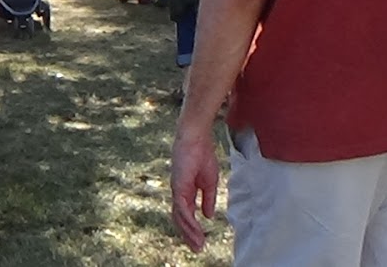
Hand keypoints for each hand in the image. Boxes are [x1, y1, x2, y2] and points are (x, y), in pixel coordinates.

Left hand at [170, 127, 220, 252]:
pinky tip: (195, 229)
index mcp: (185, 191)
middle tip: (198, 249)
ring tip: (198, 244)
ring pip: (179, 216)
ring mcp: (176, 189)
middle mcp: (178, 192)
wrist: (196, 138)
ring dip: (189, 232)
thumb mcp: (209, 181)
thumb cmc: (202, 155)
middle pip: (179, 219)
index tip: (200, 242)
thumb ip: (207, 199)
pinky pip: (182, 207)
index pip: (185, 214)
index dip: (192, 229)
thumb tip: (207, 216)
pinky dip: (188, 220)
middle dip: (188, 235)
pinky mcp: (178, 185)